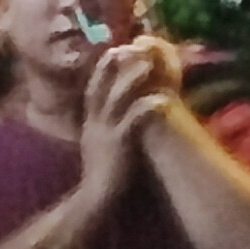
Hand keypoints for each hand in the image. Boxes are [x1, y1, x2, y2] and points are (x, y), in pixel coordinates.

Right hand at [76, 43, 175, 210]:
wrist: (94, 202)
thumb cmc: (102, 173)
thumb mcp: (96, 144)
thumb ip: (102, 125)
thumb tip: (110, 110)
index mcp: (90, 123)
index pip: (93, 89)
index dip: (102, 69)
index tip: (113, 49)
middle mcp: (95, 124)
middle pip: (102, 88)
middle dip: (113, 66)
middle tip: (128, 47)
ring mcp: (106, 134)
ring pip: (117, 100)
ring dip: (132, 81)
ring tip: (148, 65)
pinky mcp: (120, 147)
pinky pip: (132, 124)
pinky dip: (144, 109)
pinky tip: (159, 100)